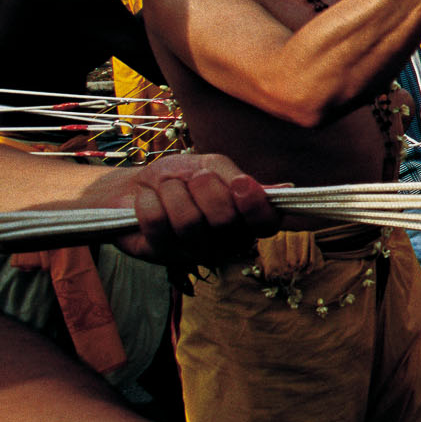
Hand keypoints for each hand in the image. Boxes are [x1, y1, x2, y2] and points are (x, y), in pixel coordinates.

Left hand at [81, 153, 279, 265]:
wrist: (136, 185)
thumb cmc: (181, 177)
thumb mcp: (213, 167)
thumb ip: (239, 178)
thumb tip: (284, 189)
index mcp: (246, 220)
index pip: (267, 224)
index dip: (255, 206)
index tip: (240, 183)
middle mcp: (226, 242)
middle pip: (224, 218)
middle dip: (204, 186)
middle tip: (194, 179)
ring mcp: (194, 251)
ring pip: (188, 221)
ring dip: (173, 191)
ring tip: (168, 189)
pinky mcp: (161, 255)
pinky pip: (157, 222)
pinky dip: (148, 200)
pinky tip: (149, 200)